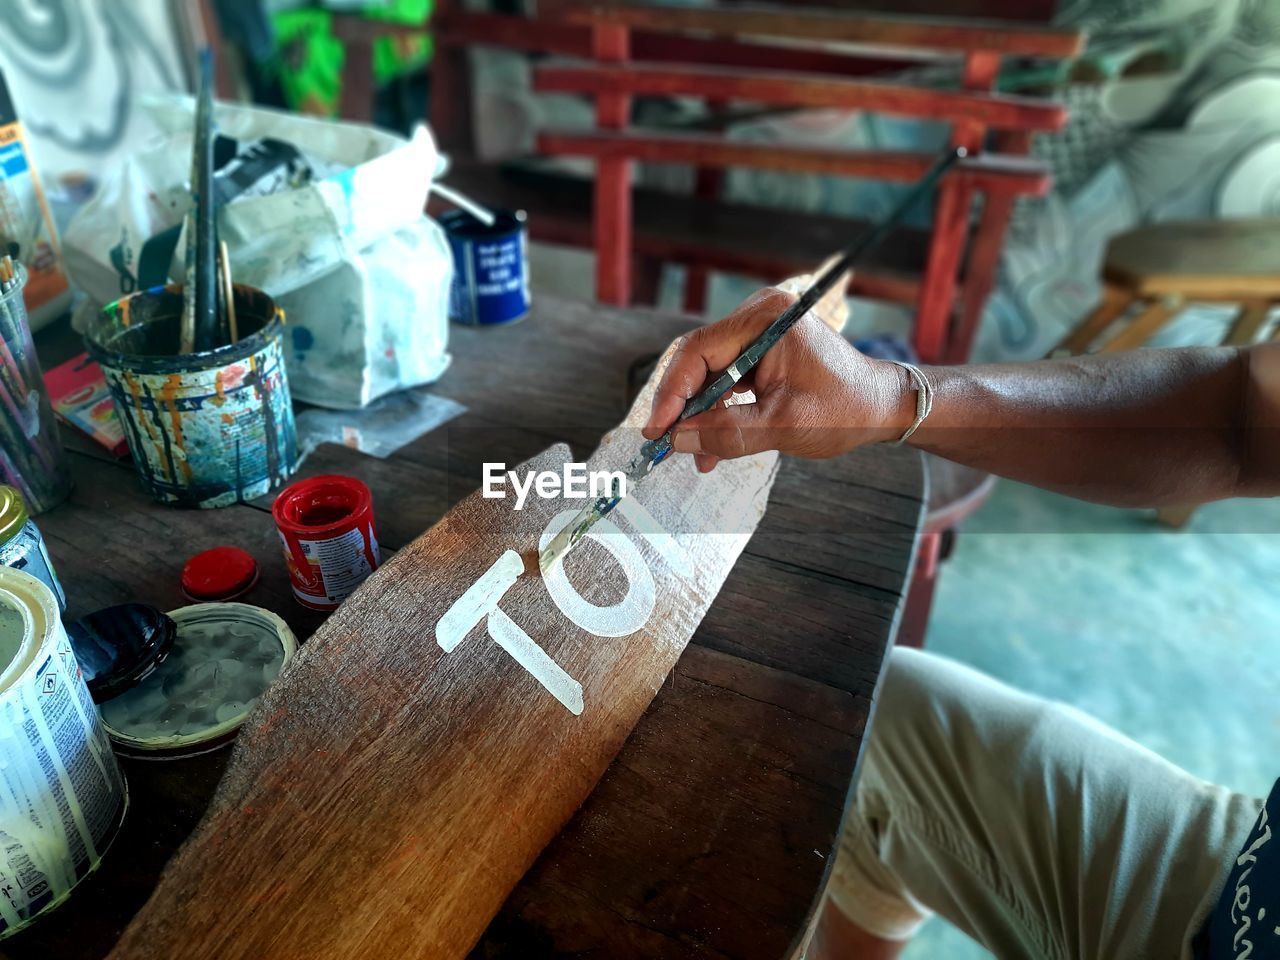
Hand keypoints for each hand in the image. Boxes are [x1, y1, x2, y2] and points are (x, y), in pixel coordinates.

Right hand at [642, 287, 910, 471]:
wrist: (883, 407)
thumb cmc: (846, 410)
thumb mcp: (782, 426)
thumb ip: (726, 432)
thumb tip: (676, 440)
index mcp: (766, 320)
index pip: (698, 352)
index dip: (671, 394)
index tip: (656, 431)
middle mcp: (759, 316)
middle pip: (699, 360)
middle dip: (682, 406)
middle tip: (665, 444)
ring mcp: (760, 331)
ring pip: (710, 373)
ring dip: (699, 414)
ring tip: (693, 454)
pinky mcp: (763, 350)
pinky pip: (727, 378)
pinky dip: (717, 410)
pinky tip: (711, 444)